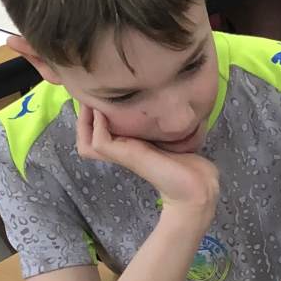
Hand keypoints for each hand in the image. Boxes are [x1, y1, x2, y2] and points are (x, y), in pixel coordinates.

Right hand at [75, 104, 220, 209]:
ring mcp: (124, 155)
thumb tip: (162, 97)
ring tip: (92, 101)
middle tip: (90, 95)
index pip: (96, 136)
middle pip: (84, 140)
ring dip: (85, 120)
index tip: (99, 95)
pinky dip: (97, 125)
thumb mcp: (170, 134)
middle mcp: (123, 152)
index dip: (91, 117)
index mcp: (130, 147)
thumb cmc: (189, 162)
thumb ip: (159, 121)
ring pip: (86, 143)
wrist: (197, 186)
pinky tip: (104, 111)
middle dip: (82, 117)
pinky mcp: (128, 156)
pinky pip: (99, 142)